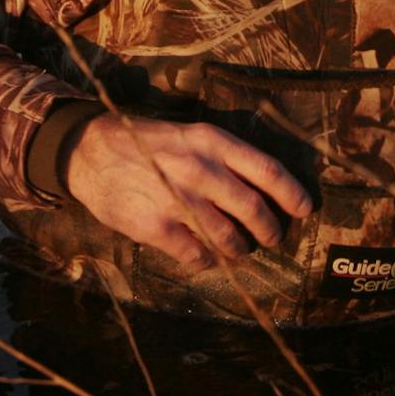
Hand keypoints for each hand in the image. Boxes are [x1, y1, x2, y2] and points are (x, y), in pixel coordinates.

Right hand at [63, 113, 312, 268]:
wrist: (90, 151)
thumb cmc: (146, 143)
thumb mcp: (188, 135)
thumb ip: (222, 157)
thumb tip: (261, 188)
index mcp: (212, 142)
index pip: (267, 171)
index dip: (292, 194)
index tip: (304, 209)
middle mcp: (200, 170)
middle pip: (254, 209)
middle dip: (270, 230)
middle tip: (272, 237)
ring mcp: (179, 200)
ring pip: (229, 238)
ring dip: (239, 249)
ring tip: (237, 249)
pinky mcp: (157, 227)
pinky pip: (197, 255)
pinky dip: (205, 259)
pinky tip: (202, 254)